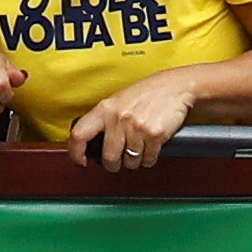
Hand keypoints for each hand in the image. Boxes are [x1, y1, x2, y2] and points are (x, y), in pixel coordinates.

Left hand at [71, 73, 199, 172]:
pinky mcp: (155, 135)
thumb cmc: (148, 93)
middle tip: (116, 162)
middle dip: (113, 165)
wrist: (176, 87)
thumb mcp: (119, 99)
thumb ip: (105, 119)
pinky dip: (149, 159)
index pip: (79, 135)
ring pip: (130, 161)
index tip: (79, 161)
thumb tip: (91, 142)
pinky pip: (148, 159)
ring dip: (134, 161)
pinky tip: (150, 147)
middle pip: (108, 157)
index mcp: (105, 108)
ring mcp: (137, 127)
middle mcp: (119, 118)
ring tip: (138, 149)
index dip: (75, 153)